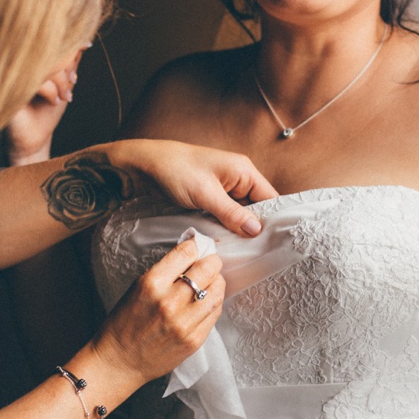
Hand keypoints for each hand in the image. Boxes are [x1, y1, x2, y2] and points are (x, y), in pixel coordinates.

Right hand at [5, 49, 82, 164]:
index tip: (86, 46)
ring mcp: (11, 75)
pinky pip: (35, 80)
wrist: (33, 140)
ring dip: (60, 81)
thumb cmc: (45, 112)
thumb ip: (69, 64)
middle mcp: (17, 63)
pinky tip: (54, 102)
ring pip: (42, 64)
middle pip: (47, 49)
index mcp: (27, 58)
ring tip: (65, 97)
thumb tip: (84, 42)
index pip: (49, 40)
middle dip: (66, 65)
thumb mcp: (63, 85)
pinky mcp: (9, 89)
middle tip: (73, 81)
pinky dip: (50, 91)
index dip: (70, 44)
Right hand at [90, 236, 225, 384]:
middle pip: (207, 269)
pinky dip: (213, 303)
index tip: (198, 248)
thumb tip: (191, 255)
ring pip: (217, 291)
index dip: (196, 246)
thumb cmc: (124, 323)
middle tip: (210, 263)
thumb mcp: (137, 288)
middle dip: (211, 262)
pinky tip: (206, 302)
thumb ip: (165, 272)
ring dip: (216, 283)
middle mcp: (170, 302)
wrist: (119, 362)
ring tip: (210, 283)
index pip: (186, 253)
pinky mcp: (194, 340)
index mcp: (152, 284)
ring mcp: (185, 323)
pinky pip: (215, 313)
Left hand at [110, 139, 278, 237]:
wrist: (143, 164)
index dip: (274, 220)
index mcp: (244, 170)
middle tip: (257, 254)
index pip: (271, 198)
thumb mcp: (204, 194)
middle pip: (257, 208)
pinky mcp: (210, 196)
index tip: (276, 244)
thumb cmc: (174, 170)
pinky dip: (225, 226)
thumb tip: (257, 230)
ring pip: (240, 214)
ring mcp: (224, 188)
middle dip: (255, 229)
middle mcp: (238, 178)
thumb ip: (232, 213)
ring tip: (242, 252)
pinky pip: (225, 214)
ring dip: (238, 230)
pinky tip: (224, 241)